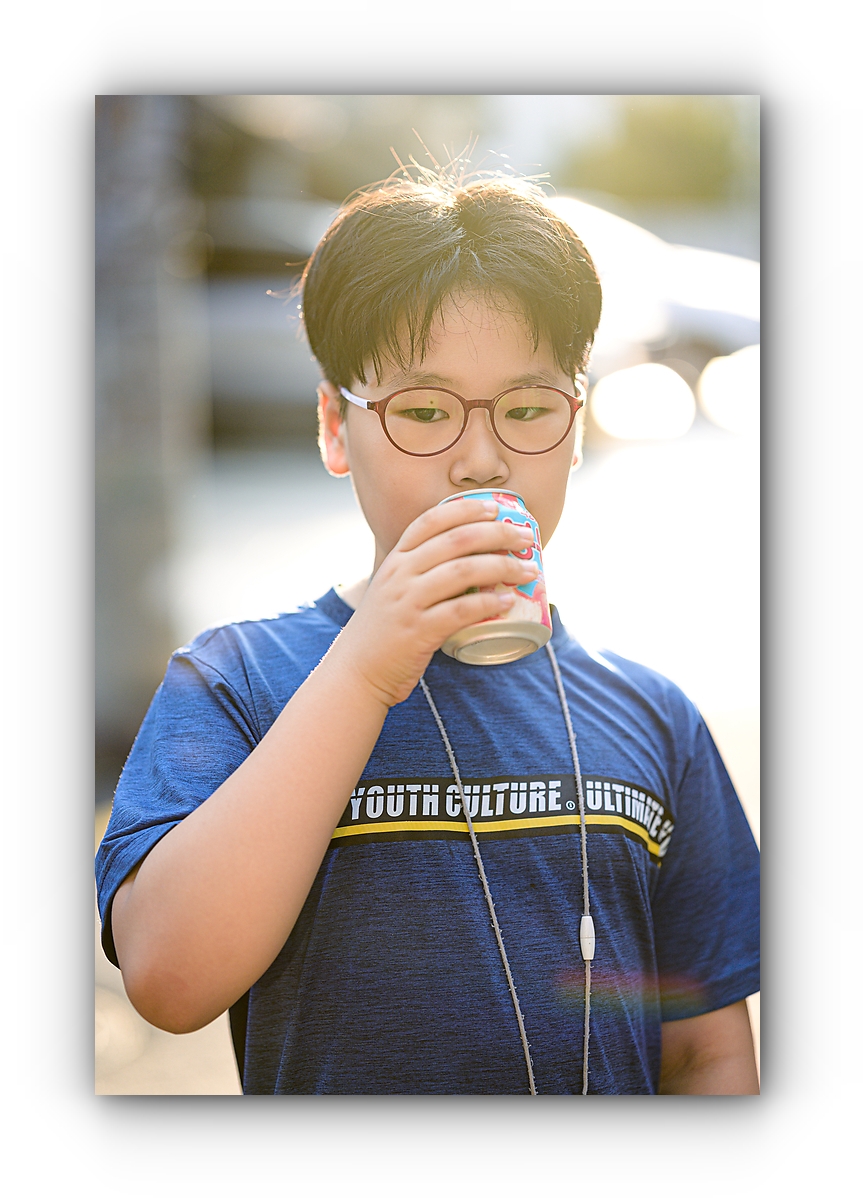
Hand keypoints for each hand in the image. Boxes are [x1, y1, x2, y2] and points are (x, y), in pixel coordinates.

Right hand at [333, 499, 538, 705]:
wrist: (356, 670)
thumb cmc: (383, 630)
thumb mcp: (393, 589)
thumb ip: (421, 572)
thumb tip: (473, 562)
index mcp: (396, 559)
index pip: (431, 520)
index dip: (466, 509)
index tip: (496, 507)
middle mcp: (400, 574)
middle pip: (456, 540)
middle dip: (497, 533)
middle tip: (525, 537)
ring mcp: (408, 601)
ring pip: (463, 571)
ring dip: (502, 566)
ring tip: (528, 569)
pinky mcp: (418, 631)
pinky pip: (460, 611)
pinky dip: (487, 603)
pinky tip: (507, 601)